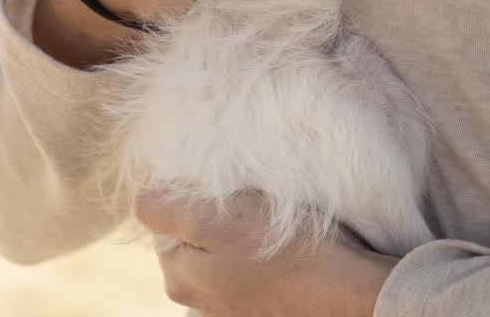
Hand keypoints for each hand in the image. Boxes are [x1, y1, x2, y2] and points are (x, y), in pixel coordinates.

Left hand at [137, 187, 399, 316]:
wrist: (347, 292)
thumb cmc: (285, 252)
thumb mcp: (217, 219)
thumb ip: (167, 209)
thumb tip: (142, 199)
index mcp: (179, 277)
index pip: (167, 218)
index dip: (193, 193)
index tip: (226, 184)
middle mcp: (199, 299)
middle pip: (197, 235)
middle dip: (219, 212)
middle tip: (252, 197)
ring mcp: (233, 305)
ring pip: (227, 248)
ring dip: (244, 228)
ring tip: (275, 217)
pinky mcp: (265, 303)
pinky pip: (254, 265)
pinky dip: (266, 248)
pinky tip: (288, 241)